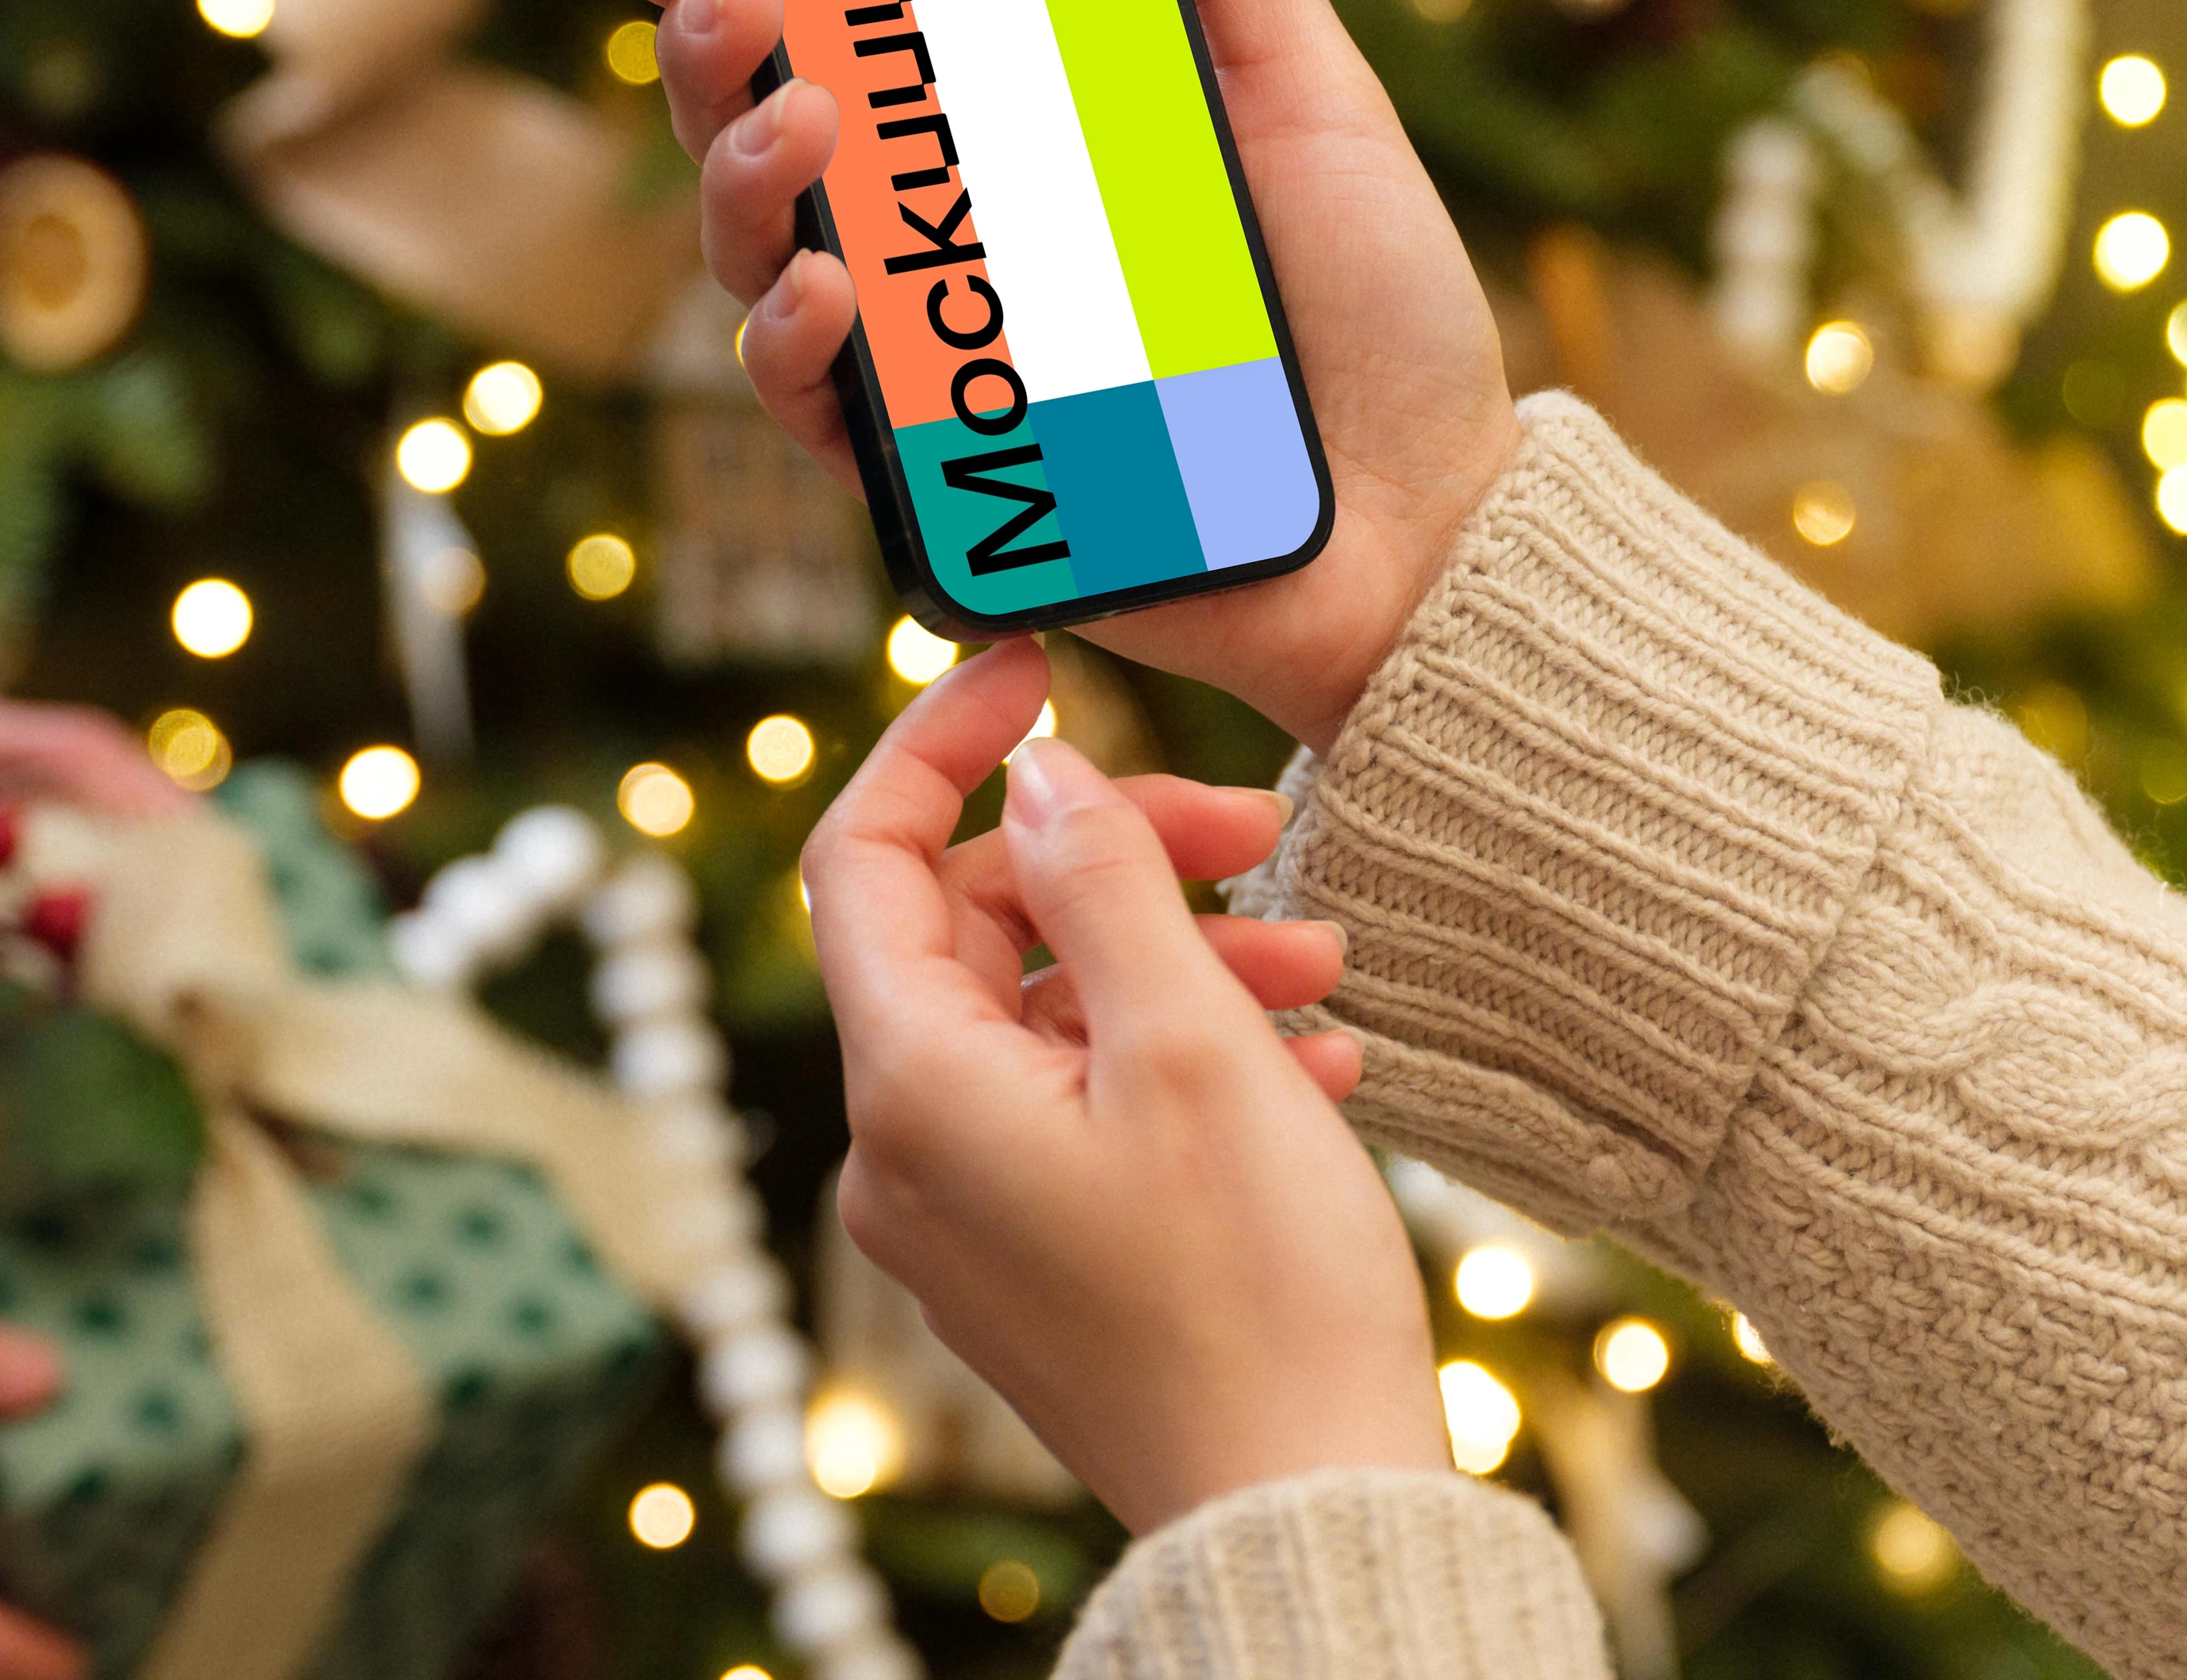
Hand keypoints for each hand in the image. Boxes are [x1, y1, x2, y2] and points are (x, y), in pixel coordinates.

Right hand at [563, 0, 1520, 747]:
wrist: (1435, 512)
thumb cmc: (1370, 302)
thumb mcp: (1308, 80)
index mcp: (996, 124)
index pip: (825, 24)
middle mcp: (933, 231)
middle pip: (752, 122)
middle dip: (711, 37)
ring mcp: (923, 353)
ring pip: (754, 254)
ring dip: (745, 173)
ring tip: (805, 114)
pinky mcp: (935, 475)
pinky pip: (814, 407)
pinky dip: (798, 341)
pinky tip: (837, 285)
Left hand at [808, 637, 1446, 1531]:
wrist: (1308, 1517)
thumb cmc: (1255, 1289)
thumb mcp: (1189, 1045)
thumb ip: (1102, 885)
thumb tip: (1036, 777)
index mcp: (908, 1083)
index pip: (861, 854)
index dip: (941, 743)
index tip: (1042, 669)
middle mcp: (907, 1150)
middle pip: (973, 928)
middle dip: (1118, 864)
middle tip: (1260, 833)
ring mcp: (969, 1214)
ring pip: (1050, 1018)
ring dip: (1180, 962)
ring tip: (1325, 970)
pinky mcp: (1041, 1261)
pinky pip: (1086, 1109)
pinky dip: (1185, 1059)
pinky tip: (1318, 1064)